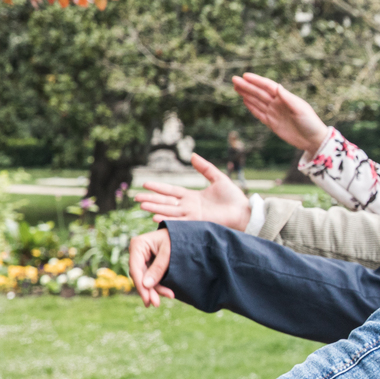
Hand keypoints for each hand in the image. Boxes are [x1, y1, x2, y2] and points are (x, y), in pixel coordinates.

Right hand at [128, 228, 174, 307]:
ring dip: (154, 290)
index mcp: (138, 244)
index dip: (141, 285)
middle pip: (139, 275)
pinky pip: (151, 277)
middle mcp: (137, 252)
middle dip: (148, 290)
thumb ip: (158, 268)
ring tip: (164, 299)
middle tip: (155, 304)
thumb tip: (146, 285)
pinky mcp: (149, 264)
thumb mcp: (169, 252)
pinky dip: (158, 286)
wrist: (188, 233)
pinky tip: (166, 293)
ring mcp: (143, 258)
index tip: (147, 298)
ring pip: (145, 279)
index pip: (135, 268)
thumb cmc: (178, 238)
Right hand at [135, 154, 251, 230]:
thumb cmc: (233, 197)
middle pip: (165, 202)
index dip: (158, 187)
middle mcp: (189, 207)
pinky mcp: (196, 222)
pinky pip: (178, 221)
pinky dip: (167, 219)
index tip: (145, 183)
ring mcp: (191, 215)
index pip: (171, 191)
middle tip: (135, 197)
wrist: (244, 212)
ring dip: (155, 207)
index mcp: (192, 197)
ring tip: (141, 205)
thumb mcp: (218, 178)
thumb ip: (205, 168)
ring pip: (169, 211)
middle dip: (151, 199)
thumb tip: (193, 155)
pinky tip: (155, 216)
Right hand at [232, 73, 328, 152]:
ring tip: (236, 87)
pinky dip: (252, 107)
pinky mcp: (273, 124)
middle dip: (247, 86)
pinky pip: (259, 114)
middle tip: (234, 79)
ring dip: (247, 94)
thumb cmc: (310, 122)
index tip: (245, 76)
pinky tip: (245, 101)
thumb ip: (287, 98)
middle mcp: (278, 104)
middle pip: (259, 93)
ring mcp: (274, 113)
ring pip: (257, 102)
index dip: (256, 81)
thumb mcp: (300, 109)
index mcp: (285, 98)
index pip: (268, 87)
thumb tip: (277, 86)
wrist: (313, 140)